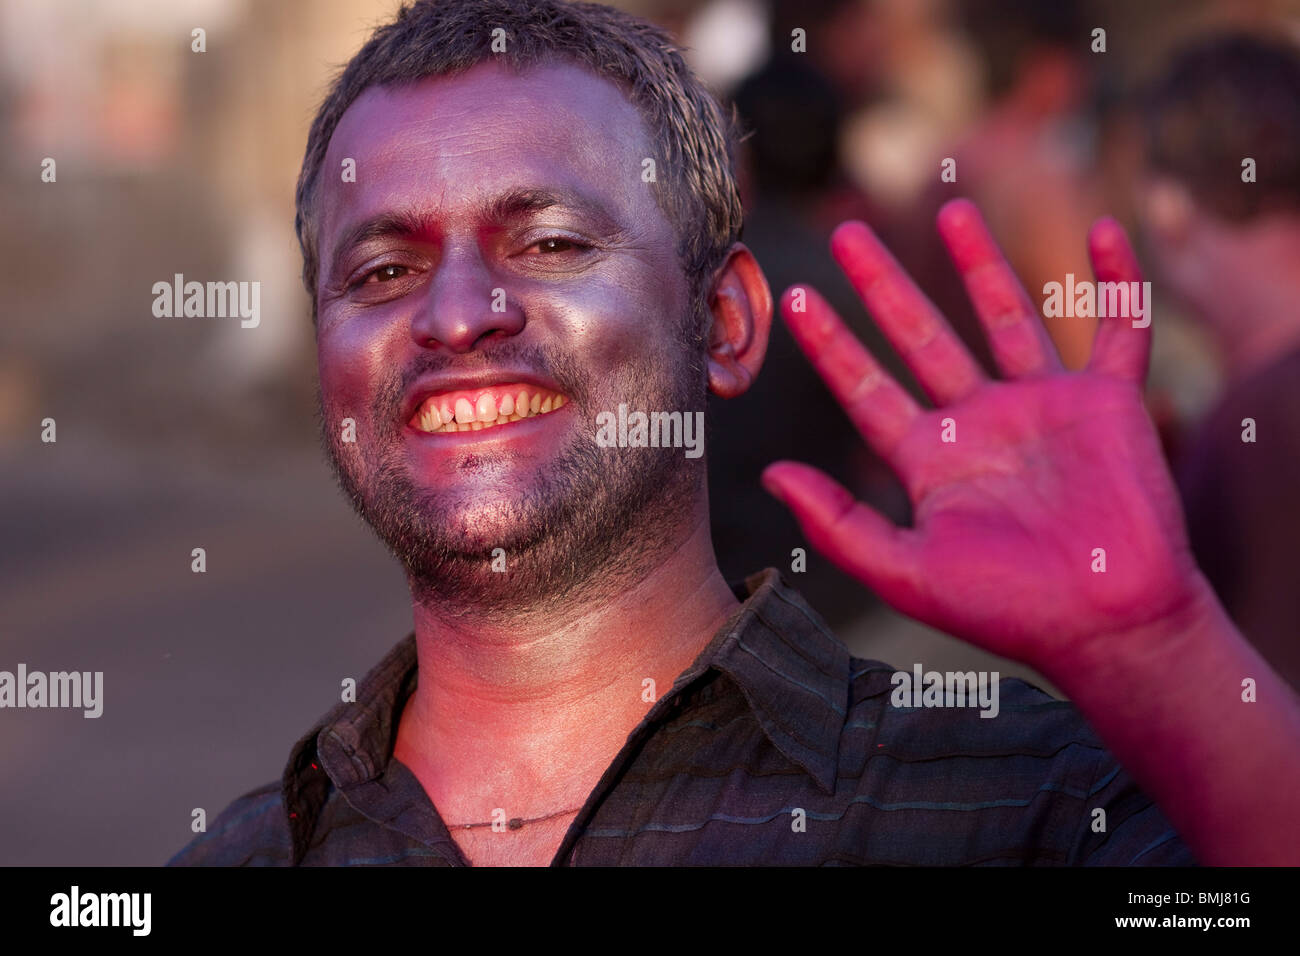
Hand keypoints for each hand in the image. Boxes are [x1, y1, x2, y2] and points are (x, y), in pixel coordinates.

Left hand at [762, 199, 1207, 675]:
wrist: (1109, 627)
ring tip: (950, 207)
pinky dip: (1117, 281)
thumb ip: (836, 522)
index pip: (867, 389)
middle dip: (883, 286)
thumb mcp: (905, 571)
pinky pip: (1119, 328)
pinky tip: (1103, 227)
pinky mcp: (1110, 403)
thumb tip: (769, 475)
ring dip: (980, 263)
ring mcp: (1045, 408)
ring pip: (1007, 316)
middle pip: (922, 337)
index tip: (796, 299)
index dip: (832, 345)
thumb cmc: (1009, 610)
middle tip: (846, 234)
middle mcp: (982, 425)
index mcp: (932, 460)